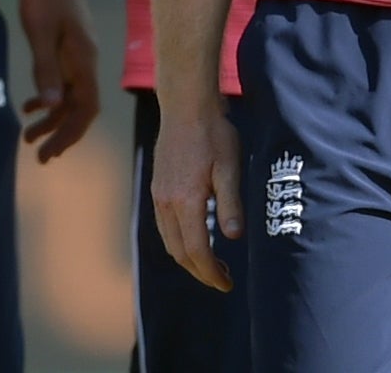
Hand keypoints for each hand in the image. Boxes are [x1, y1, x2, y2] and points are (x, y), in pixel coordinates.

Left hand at [16, 0, 100, 161]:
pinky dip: (48, 99)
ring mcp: (78, 58)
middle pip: (80, 108)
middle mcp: (86, 64)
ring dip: (52, 119)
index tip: (53, 151)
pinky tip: (30, 106)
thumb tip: (51, 106)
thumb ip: (45, 69)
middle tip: (40, 156)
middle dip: (62, 133)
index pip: (87, 107)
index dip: (72, 132)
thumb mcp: (41, 34)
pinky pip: (63, 84)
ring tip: (28, 137)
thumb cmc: (45, 0)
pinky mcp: (68, 52)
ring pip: (70, 98)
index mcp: (84, 61)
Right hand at [150, 98, 241, 291]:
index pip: (196, 250)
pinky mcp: (158, 188)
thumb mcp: (229, 166)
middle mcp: (166, 203)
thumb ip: (230, 203)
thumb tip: (233, 237)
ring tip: (211, 264)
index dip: (211, 272)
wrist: (185, 106)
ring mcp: (158, 196)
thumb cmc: (213, 133)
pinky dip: (179, 241)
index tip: (227, 283)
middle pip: (179, 252)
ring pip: (169, 241)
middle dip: (200, 271)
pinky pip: (164, 226)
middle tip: (222, 280)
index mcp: (186, 201)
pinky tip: (195, 238)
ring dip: (188, 258)